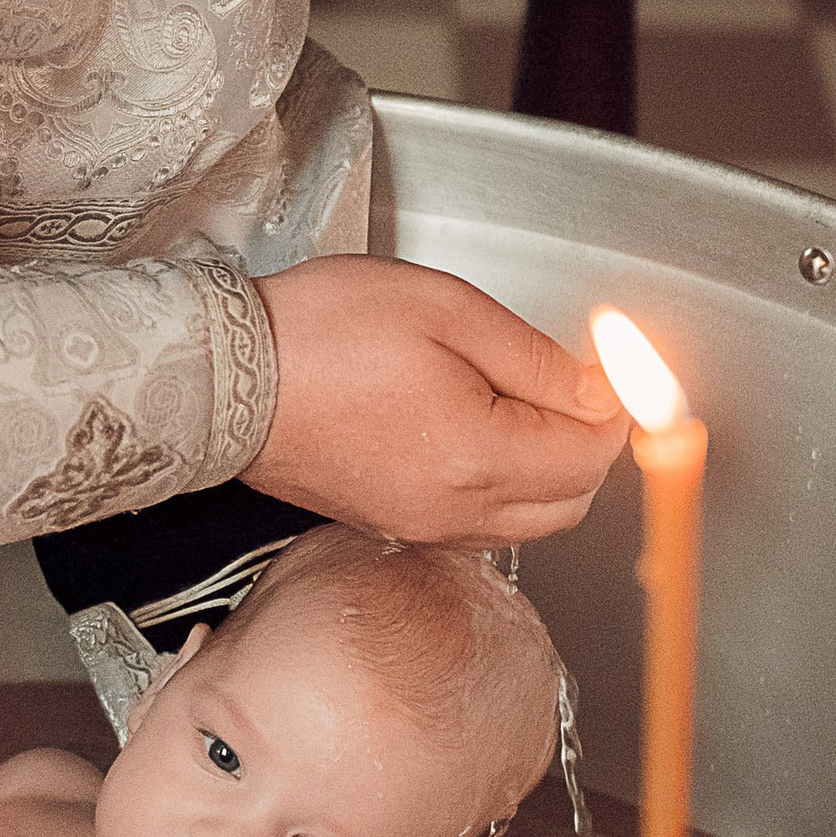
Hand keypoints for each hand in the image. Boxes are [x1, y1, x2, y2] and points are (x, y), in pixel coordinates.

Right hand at [249, 255, 626, 544]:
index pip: (593, 454)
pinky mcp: (391, 524)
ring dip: (546, 470)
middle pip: (571, 501)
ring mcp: (422, 525)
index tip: (601, 365)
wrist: (224, 381)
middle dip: (586, 443)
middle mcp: (456, 510)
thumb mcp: (447, 311)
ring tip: (515, 401)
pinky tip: (474, 433)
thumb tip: (598, 391)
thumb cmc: (320, 334)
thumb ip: (536, 358)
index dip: (612, 405)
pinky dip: (500, 488)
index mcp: (479, 456)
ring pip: (528, 520)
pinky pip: (477, 523)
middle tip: (565, 382)